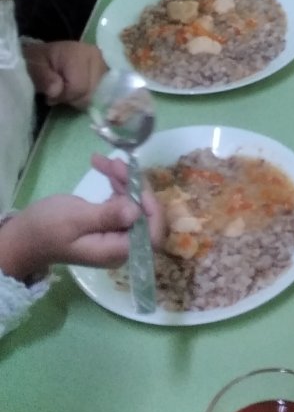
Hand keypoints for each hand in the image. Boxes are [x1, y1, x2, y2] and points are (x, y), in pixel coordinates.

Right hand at [0, 155, 163, 281]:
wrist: (24, 237)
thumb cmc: (46, 229)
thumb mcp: (76, 219)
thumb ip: (107, 216)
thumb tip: (135, 212)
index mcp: (117, 250)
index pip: (152, 234)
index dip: (151, 208)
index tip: (136, 185)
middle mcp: (121, 245)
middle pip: (143, 213)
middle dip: (133, 185)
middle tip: (114, 163)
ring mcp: (115, 234)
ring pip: (133, 203)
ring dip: (123, 180)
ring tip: (103, 161)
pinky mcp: (107, 223)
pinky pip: (121, 202)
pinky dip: (116, 184)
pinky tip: (103, 167)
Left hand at [23, 40, 105, 109]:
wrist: (48, 53)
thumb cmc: (41, 60)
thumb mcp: (34, 66)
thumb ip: (44, 78)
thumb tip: (56, 91)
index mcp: (81, 54)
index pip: (78, 88)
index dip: (63, 96)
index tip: (50, 94)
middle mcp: (98, 58)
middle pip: (90, 94)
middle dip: (72, 98)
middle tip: (58, 92)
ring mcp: (103, 66)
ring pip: (96, 96)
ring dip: (79, 98)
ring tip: (67, 90)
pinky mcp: (105, 73)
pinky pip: (99, 93)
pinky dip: (87, 95)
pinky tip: (77, 91)